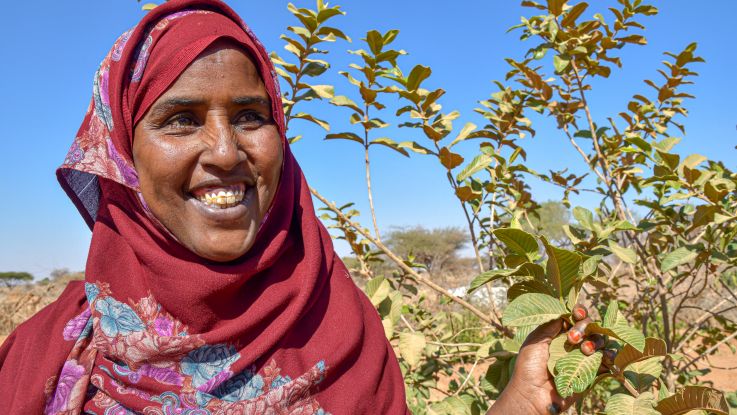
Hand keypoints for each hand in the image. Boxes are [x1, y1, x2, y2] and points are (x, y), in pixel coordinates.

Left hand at [487, 305, 612, 414]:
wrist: (533, 395)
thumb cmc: (529, 368)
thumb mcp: (535, 341)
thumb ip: (550, 324)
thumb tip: (566, 311)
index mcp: (559, 333)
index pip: (575, 318)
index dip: (579, 313)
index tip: (577, 314)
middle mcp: (574, 344)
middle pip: (591, 326)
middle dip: (585, 327)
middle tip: (572, 338)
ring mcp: (584, 357)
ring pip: (601, 341)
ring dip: (596, 341)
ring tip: (585, 350)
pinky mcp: (593, 372)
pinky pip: (609, 361)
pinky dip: (611, 356)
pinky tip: (605, 357)